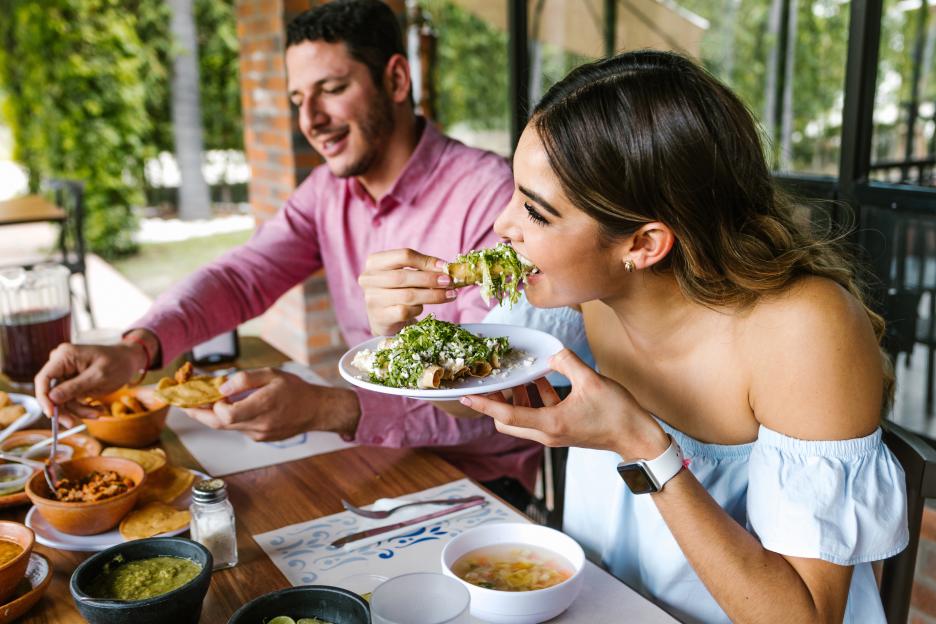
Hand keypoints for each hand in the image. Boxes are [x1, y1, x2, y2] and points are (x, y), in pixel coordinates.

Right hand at [35, 342, 144, 423]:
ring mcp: (65, 374)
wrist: (129, 361)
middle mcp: (60, 364)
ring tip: (98, 412)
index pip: (43, 379)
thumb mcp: (99, 376)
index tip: (50, 415)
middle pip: (51, 393)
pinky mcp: (71, 384)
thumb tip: (52, 398)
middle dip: (64, 409)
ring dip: (78, 410)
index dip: (43, 398)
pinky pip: (70, 401)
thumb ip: (75, 387)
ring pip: (62, 400)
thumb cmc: (118, 363)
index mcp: (64, 356)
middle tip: (73, 423)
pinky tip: (98, 408)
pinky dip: (83, 408)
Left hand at [183, 368, 360, 440]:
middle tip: (184, 403)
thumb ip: (245, 379)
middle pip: (219, 424)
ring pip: (227, 427)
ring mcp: (259, 435)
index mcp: (263, 406)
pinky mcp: (260, 438)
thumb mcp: (272, 374)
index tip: (210, 392)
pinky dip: (230, 418)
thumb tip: (221, 388)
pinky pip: (238, 428)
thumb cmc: (295, 389)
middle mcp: (259, 425)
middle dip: (199, 413)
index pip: (225, 414)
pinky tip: (230, 407)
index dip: (212, 405)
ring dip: (214, 415)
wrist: (316, 410)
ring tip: (204, 401)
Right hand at [358, 248, 456, 335]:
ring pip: (407, 295)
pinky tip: (422, 308)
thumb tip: (446, 268)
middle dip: (430, 279)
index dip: (427, 261)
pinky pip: (405, 311)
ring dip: (432, 295)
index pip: (403, 256)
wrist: (384, 318)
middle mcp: (369, 279)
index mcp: (375, 262)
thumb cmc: (398, 291)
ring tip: (449, 295)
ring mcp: (372, 299)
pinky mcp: (379, 317)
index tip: (445, 267)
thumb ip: (422, 269)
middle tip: (449, 282)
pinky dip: (418, 309)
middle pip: (404, 276)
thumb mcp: (406, 275)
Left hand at [460, 349, 668, 458]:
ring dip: (517, 397)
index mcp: (550, 424)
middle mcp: (547, 433)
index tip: (465, 395)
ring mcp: (554, 433)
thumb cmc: (617, 413)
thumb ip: (567, 362)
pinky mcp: (562, 429)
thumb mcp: (591, 381)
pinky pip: (538, 414)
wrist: (636, 437)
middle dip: (497, 400)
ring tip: (519, 374)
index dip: (484, 403)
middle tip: (495, 378)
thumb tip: (552, 353)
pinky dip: (534, 398)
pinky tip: (540, 378)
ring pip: (522, 417)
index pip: (506, 415)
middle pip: (507, 420)